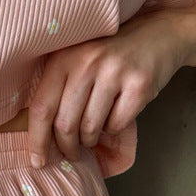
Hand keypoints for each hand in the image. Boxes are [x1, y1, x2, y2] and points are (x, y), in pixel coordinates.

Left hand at [26, 9, 195, 165]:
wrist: (158, 33)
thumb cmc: (109, 55)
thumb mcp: (77, 59)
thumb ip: (57, 88)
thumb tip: (37, 136)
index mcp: (64, 57)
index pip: (42, 107)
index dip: (37, 140)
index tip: (37, 161)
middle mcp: (87, 62)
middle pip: (65, 124)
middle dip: (67, 147)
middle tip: (72, 152)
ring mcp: (115, 72)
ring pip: (91, 129)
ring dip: (90, 140)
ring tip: (93, 133)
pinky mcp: (139, 84)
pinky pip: (116, 125)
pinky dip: (113, 129)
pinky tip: (116, 115)